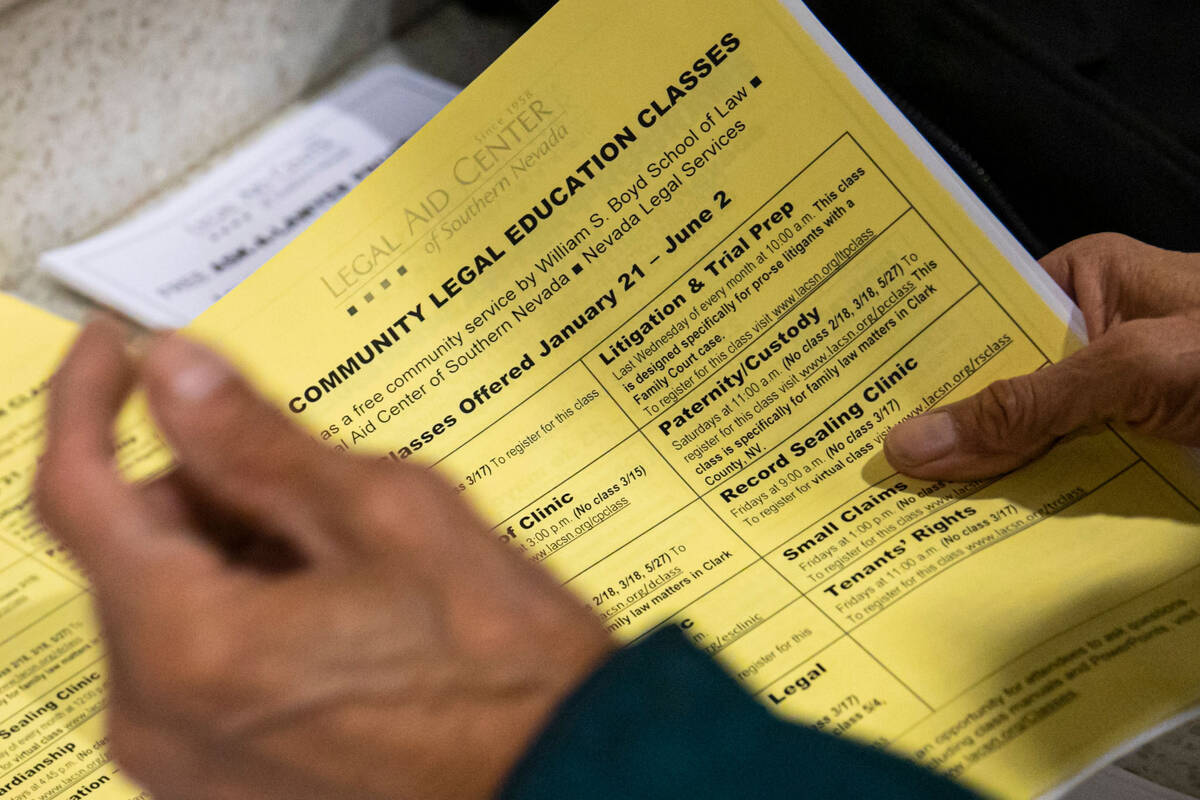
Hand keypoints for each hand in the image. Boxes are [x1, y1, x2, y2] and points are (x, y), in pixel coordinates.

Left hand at [35, 319, 613, 799]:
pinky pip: (195, 662)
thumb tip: (178, 373)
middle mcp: (161, 719)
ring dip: (233, 549)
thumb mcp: (389, 518)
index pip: (79, 492)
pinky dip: (243, 608)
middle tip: (306, 468)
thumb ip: (261, 443)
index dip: (88, 399)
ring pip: (166, 602)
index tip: (112, 349)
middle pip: (132, 548)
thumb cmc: (501, 669)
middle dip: (202, 487)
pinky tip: (339, 604)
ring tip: (350, 552)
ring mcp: (188, 763)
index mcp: (191, 648)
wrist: (565, 773)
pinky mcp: (223, 781)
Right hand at [884, 233, 1199, 478]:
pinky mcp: (1136, 448)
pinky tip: (980, 529)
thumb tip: (913, 442)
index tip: (859, 398)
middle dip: (947, 429)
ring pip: (1027, 440)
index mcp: (1083, 283)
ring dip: (986, 475)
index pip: (979, 319)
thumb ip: (1028, 406)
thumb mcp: (1130, 366)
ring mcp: (1113, 396)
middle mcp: (1090, 337)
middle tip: (869, 469)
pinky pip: (1068, 475)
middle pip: (997, 387)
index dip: (923, 359)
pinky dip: (1037, 502)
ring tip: (903, 507)